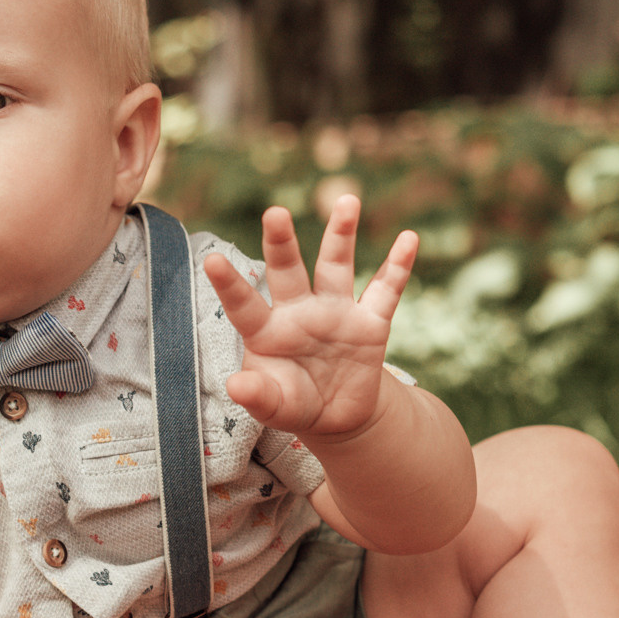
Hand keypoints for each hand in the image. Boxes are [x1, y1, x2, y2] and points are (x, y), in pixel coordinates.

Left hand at [202, 195, 416, 439]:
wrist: (337, 415)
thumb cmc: (293, 404)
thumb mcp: (274, 406)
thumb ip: (257, 396)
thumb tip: (235, 385)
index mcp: (266, 330)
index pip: (244, 304)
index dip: (229, 284)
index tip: (211, 259)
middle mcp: (299, 310)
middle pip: (287, 270)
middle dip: (281, 242)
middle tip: (274, 213)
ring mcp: (335, 310)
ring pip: (335, 265)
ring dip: (340, 234)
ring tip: (347, 202)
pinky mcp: (370, 321)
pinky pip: (385, 290)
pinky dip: (397, 266)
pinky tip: (408, 239)